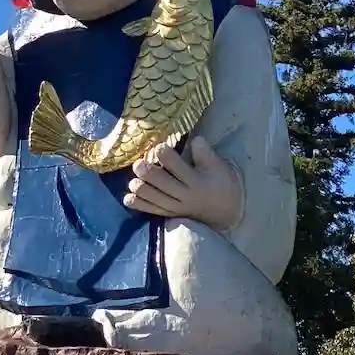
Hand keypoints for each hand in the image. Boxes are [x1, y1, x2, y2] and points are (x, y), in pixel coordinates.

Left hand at [123, 136, 243, 231]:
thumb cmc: (223, 184)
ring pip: (157, 199)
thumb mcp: (219, 167)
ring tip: (132, 182)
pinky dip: (141, 205)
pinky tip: (127, 199)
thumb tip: (195, 139)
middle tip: (137, 165)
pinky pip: (154, 210)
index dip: (167, 156)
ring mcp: (177, 207)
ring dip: (143, 191)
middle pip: (164, 185)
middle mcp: (186, 196)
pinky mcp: (172, 214)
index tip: (158, 146)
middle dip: (150, 175)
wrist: (226, 212)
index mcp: (198, 182)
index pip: (179, 168)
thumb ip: (205, 153)